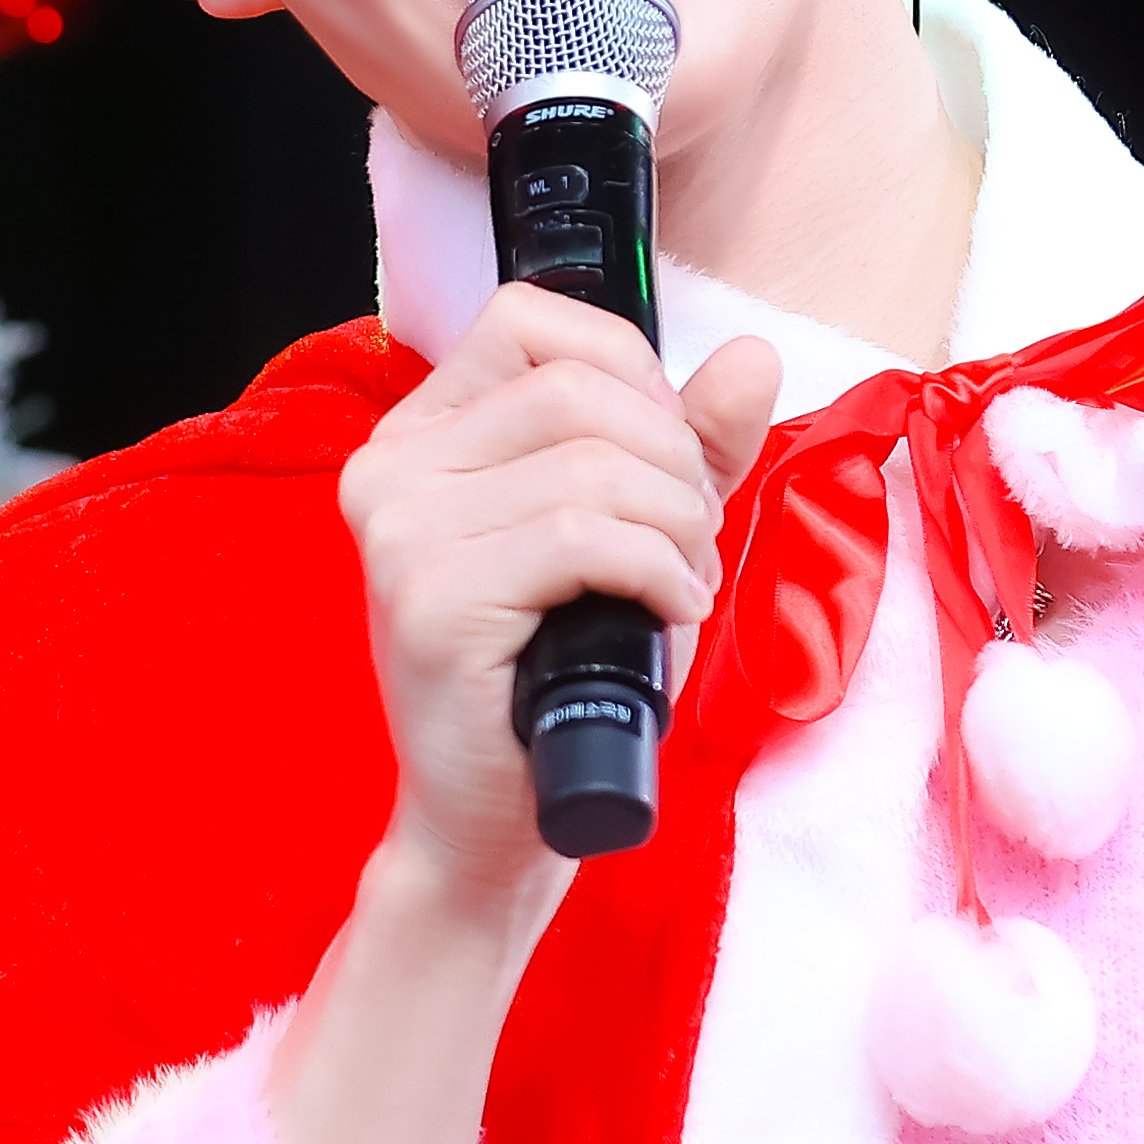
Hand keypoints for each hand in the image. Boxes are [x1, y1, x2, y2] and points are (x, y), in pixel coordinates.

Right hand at [340, 285, 779, 906]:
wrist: (498, 823)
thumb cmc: (563, 673)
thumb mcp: (635, 533)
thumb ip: (690, 442)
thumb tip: (753, 355)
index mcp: (422, 434)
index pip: (528, 320)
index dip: (629, 372)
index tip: (666, 453)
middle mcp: (391, 469)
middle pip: (575, 391)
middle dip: (672, 459)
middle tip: (692, 537)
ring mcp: (400, 534)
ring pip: (589, 465)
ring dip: (675, 524)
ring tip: (681, 581)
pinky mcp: (431, 602)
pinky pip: (582, 540)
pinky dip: (657, 570)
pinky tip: (668, 613)